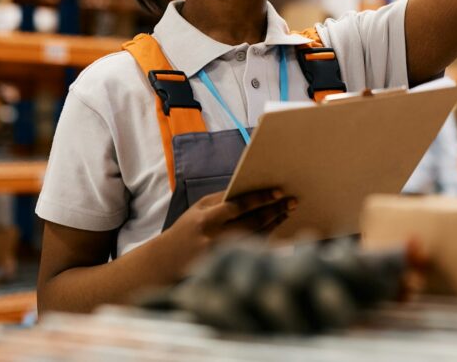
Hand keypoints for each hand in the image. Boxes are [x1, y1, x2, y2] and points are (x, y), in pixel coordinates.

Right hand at [162, 189, 296, 279]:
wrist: (164, 263)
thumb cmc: (186, 230)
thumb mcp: (198, 209)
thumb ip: (223, 199)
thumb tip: (252, 190)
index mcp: (207, 220)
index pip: (239, 206)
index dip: (261, 199)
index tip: (279, 192)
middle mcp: (215, 239)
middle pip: (253, 222)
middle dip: (275, 210)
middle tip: (292, 202)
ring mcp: (223, 256)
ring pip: (257, 237)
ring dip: (275, 224)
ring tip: (287, 212)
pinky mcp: (228, 267)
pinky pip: (254, 251)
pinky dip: (268, 239)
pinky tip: (278, 230)